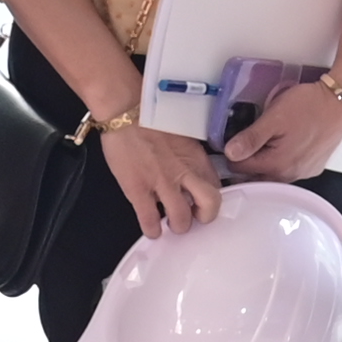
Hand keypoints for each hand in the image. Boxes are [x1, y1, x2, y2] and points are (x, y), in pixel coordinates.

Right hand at [95, 119, 226, 238]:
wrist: (124, 110)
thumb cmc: (149, 117)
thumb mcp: (181, 134)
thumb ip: (189, 155)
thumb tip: (191, 172)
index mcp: (196, 156)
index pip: (217, 185)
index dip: (212, 198)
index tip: (205, 202)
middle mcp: (183, 171)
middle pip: (210, 205)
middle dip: (204, 217)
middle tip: (195, 217)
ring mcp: (161, 182)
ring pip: (181, 219)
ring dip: (178, 226)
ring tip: (172, 223)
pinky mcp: (138, 190)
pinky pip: (150, 221)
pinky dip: (152, 230)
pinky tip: (152, 230)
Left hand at [222, 71, 341, 185]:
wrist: (341, 102)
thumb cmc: (310, 106)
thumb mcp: (274, 117)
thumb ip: (251, 138)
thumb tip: (230, 153)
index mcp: (276, 165)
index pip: (239, 169)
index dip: (231, 154)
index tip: (232, 141)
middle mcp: (290, 175)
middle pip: (255, 176)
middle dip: (247, 161)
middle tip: (248, 139)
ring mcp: (303, 173)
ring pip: (272, 174)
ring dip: (265, 161)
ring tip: (267, 139)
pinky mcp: (313, 167)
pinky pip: (289, 170)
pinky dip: (282, 160)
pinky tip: (285, 143)